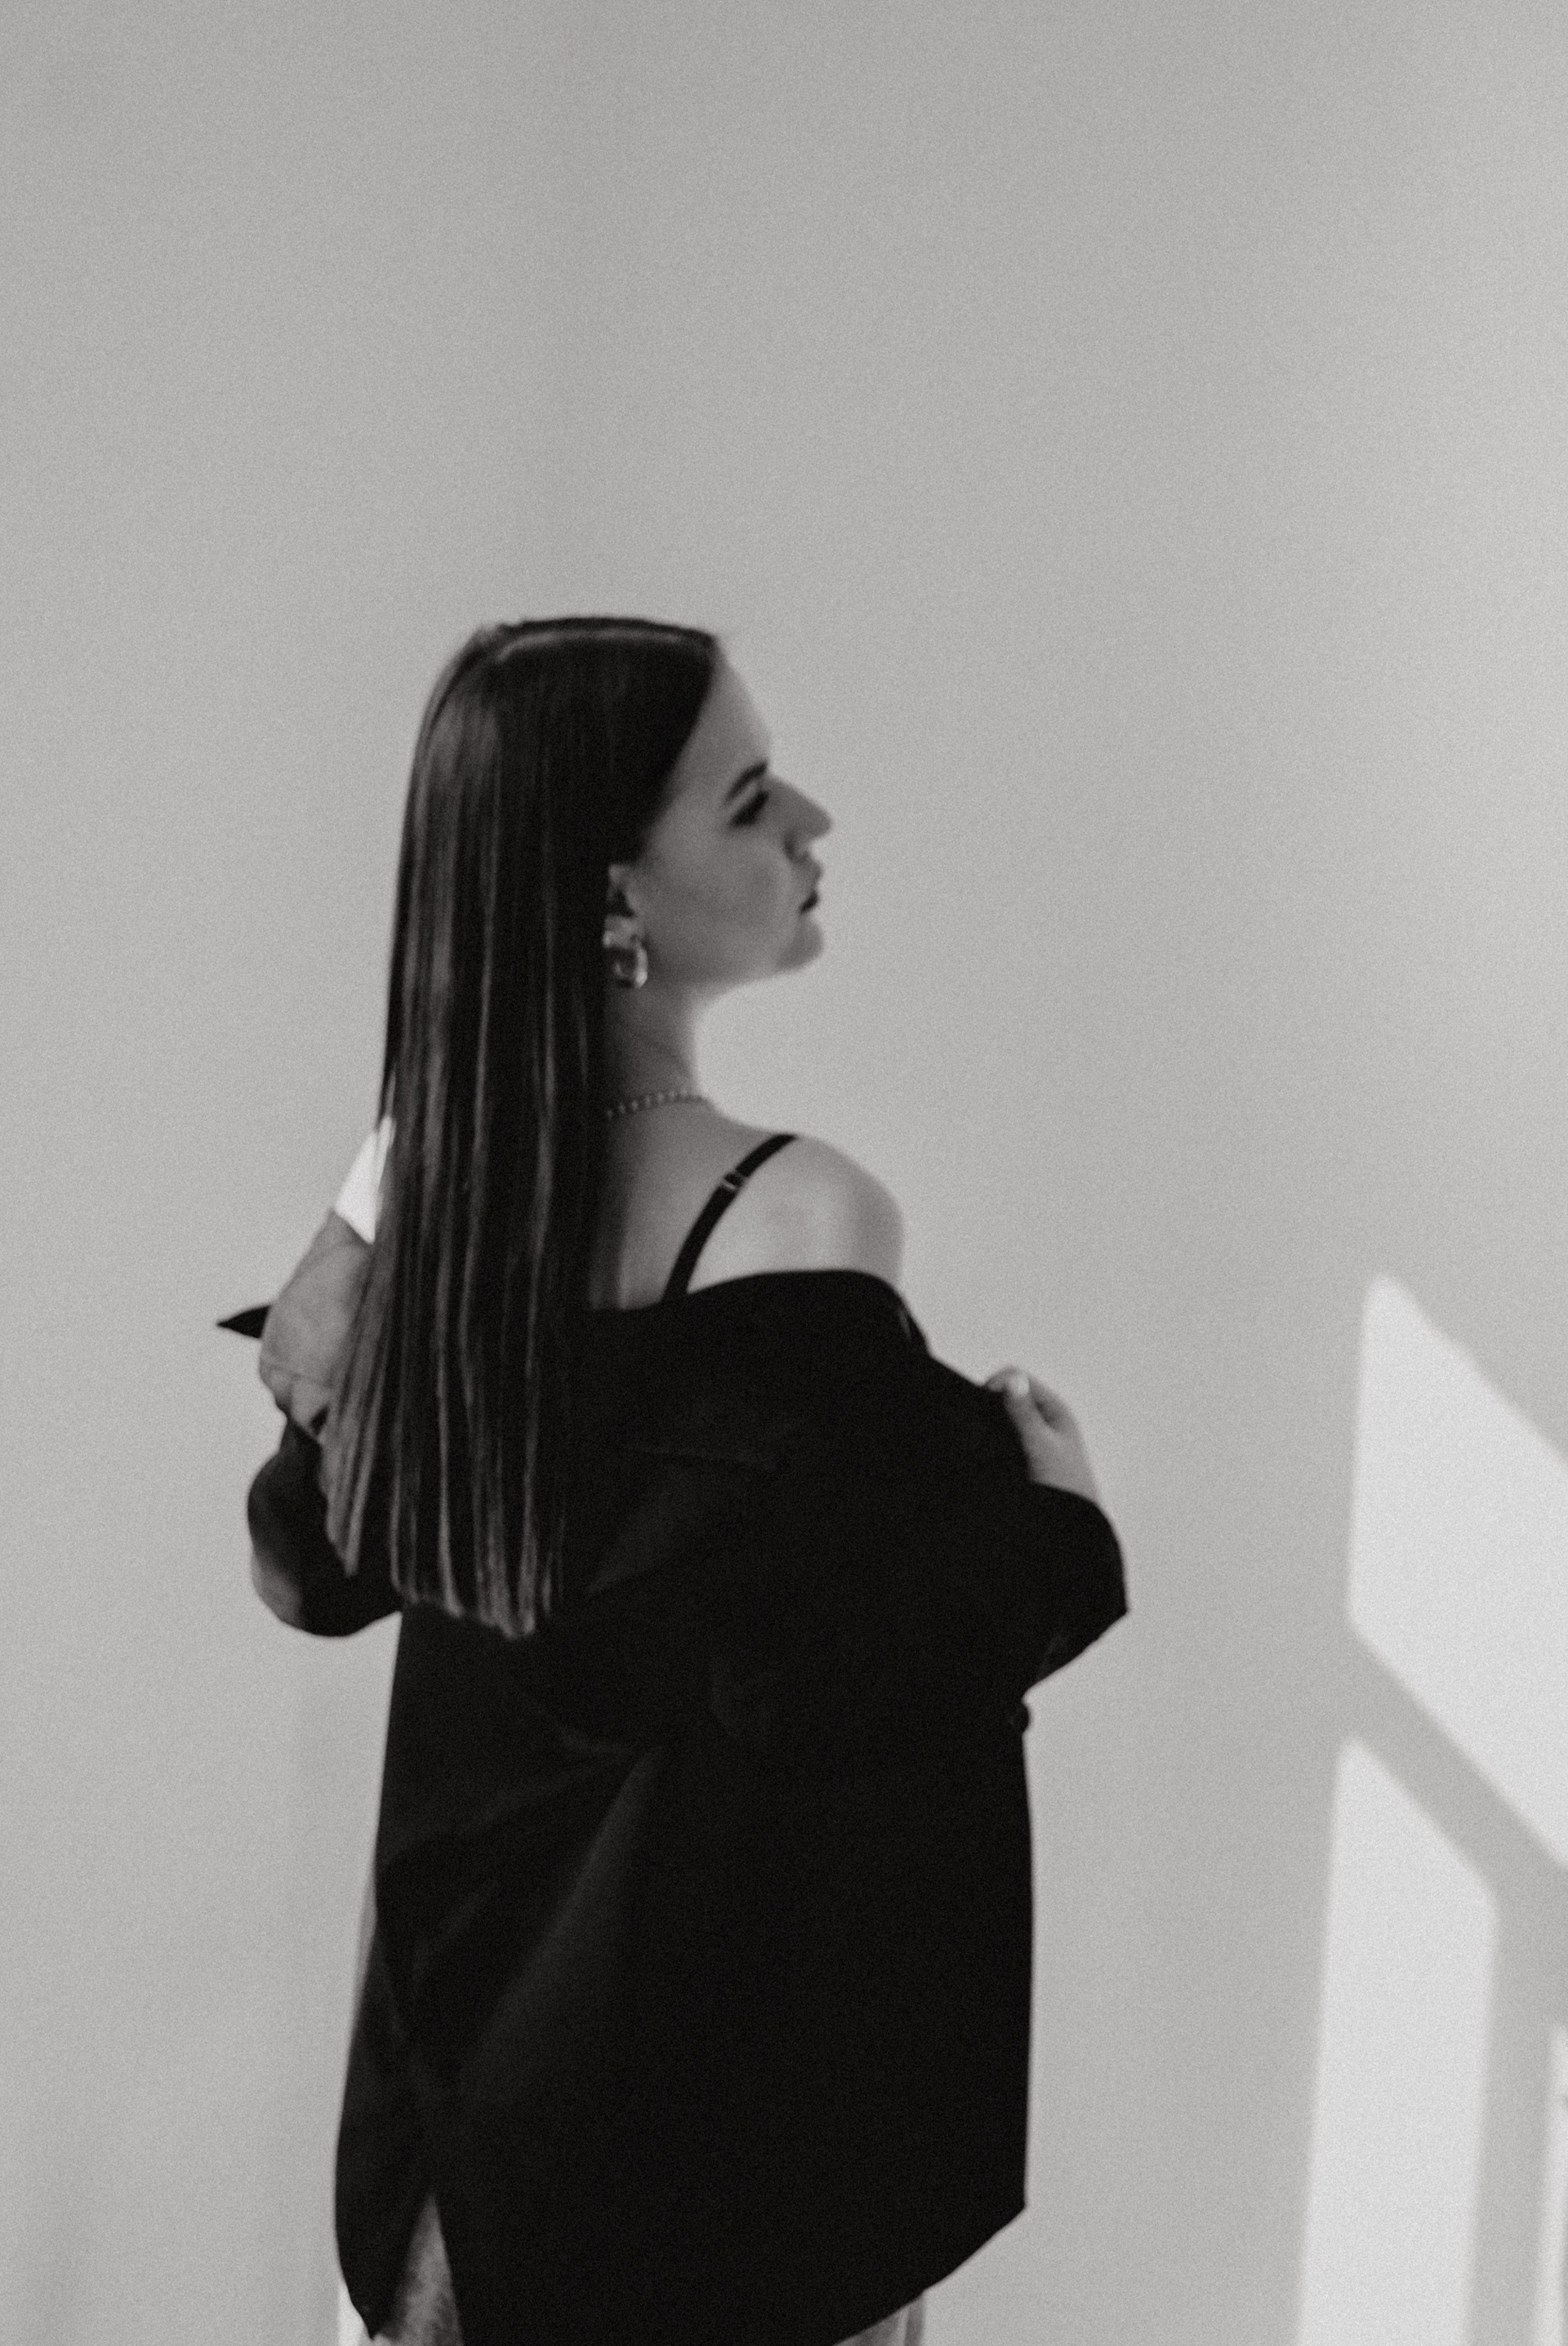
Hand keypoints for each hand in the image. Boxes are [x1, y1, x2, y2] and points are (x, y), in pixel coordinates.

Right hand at [984, 1367, 1100, 1503]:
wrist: (1071, 1520)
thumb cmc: (1066, 1486)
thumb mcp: (1041, 1445)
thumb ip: (1025, 1414)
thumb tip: (1011, 1379)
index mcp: (1055, 1408)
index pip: (1018, 1378)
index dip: (997, 1384)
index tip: (981, 1401)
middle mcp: (1045, 1417)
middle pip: (1010, 1394)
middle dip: (992, 1403)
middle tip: (981, 1421)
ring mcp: (1034, 1434)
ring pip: (1004, 1415)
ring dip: (993, 1420)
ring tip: (986, 1435)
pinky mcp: (1025, 1451)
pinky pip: (1004, 1433)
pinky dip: (994, 1434)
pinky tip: (989, 1447)